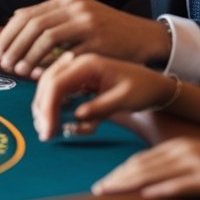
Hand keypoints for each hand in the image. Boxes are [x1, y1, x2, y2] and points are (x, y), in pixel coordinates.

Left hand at [0, 0, 171, 77]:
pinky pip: (66, 52)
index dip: (7, 34)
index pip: (26, 14)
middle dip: (12, 45)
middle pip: (32, 24)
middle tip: (1, 64)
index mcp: (66, 0)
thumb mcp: (77, 20)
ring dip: (26, 54)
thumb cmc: (107, 34)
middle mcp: (74, 6)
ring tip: (16, 70)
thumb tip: (14, 33)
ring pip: (45, 36)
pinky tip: (39, 74)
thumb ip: (51, 23)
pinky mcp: (99, 40)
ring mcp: (87, 22)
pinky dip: (48, 64)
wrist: (145, 37)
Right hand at [31, 53, 176, 140]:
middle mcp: (79, 66)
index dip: (48, 107)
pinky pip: (63, 97)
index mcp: (88, 65)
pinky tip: (68, 128)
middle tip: (45, 134)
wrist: (156, 86)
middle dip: (43, 109)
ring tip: (49, 132)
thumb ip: (101, 107)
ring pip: (52, 90)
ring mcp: (79, 75)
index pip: (56, 84)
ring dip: (47, 111)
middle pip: (48, 84)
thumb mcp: (125, 99)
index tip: (47, 131)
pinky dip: (60, 112)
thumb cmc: (143, 89)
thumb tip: (76, 116)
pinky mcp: (81, 85)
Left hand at [91, 138, 199, 199]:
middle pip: (142, 167)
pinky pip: (182, 185)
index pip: (143, 160)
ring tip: (109, 193)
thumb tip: (160, 182)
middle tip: (96, 190)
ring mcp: (198, 166)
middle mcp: (185, 152)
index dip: (121, 172)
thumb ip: (182, 166)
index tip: (104, 184)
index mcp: (182, 147)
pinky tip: (147, 196)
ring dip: (129, 184)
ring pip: (155, 175)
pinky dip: (162, 190)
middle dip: (117, 179)